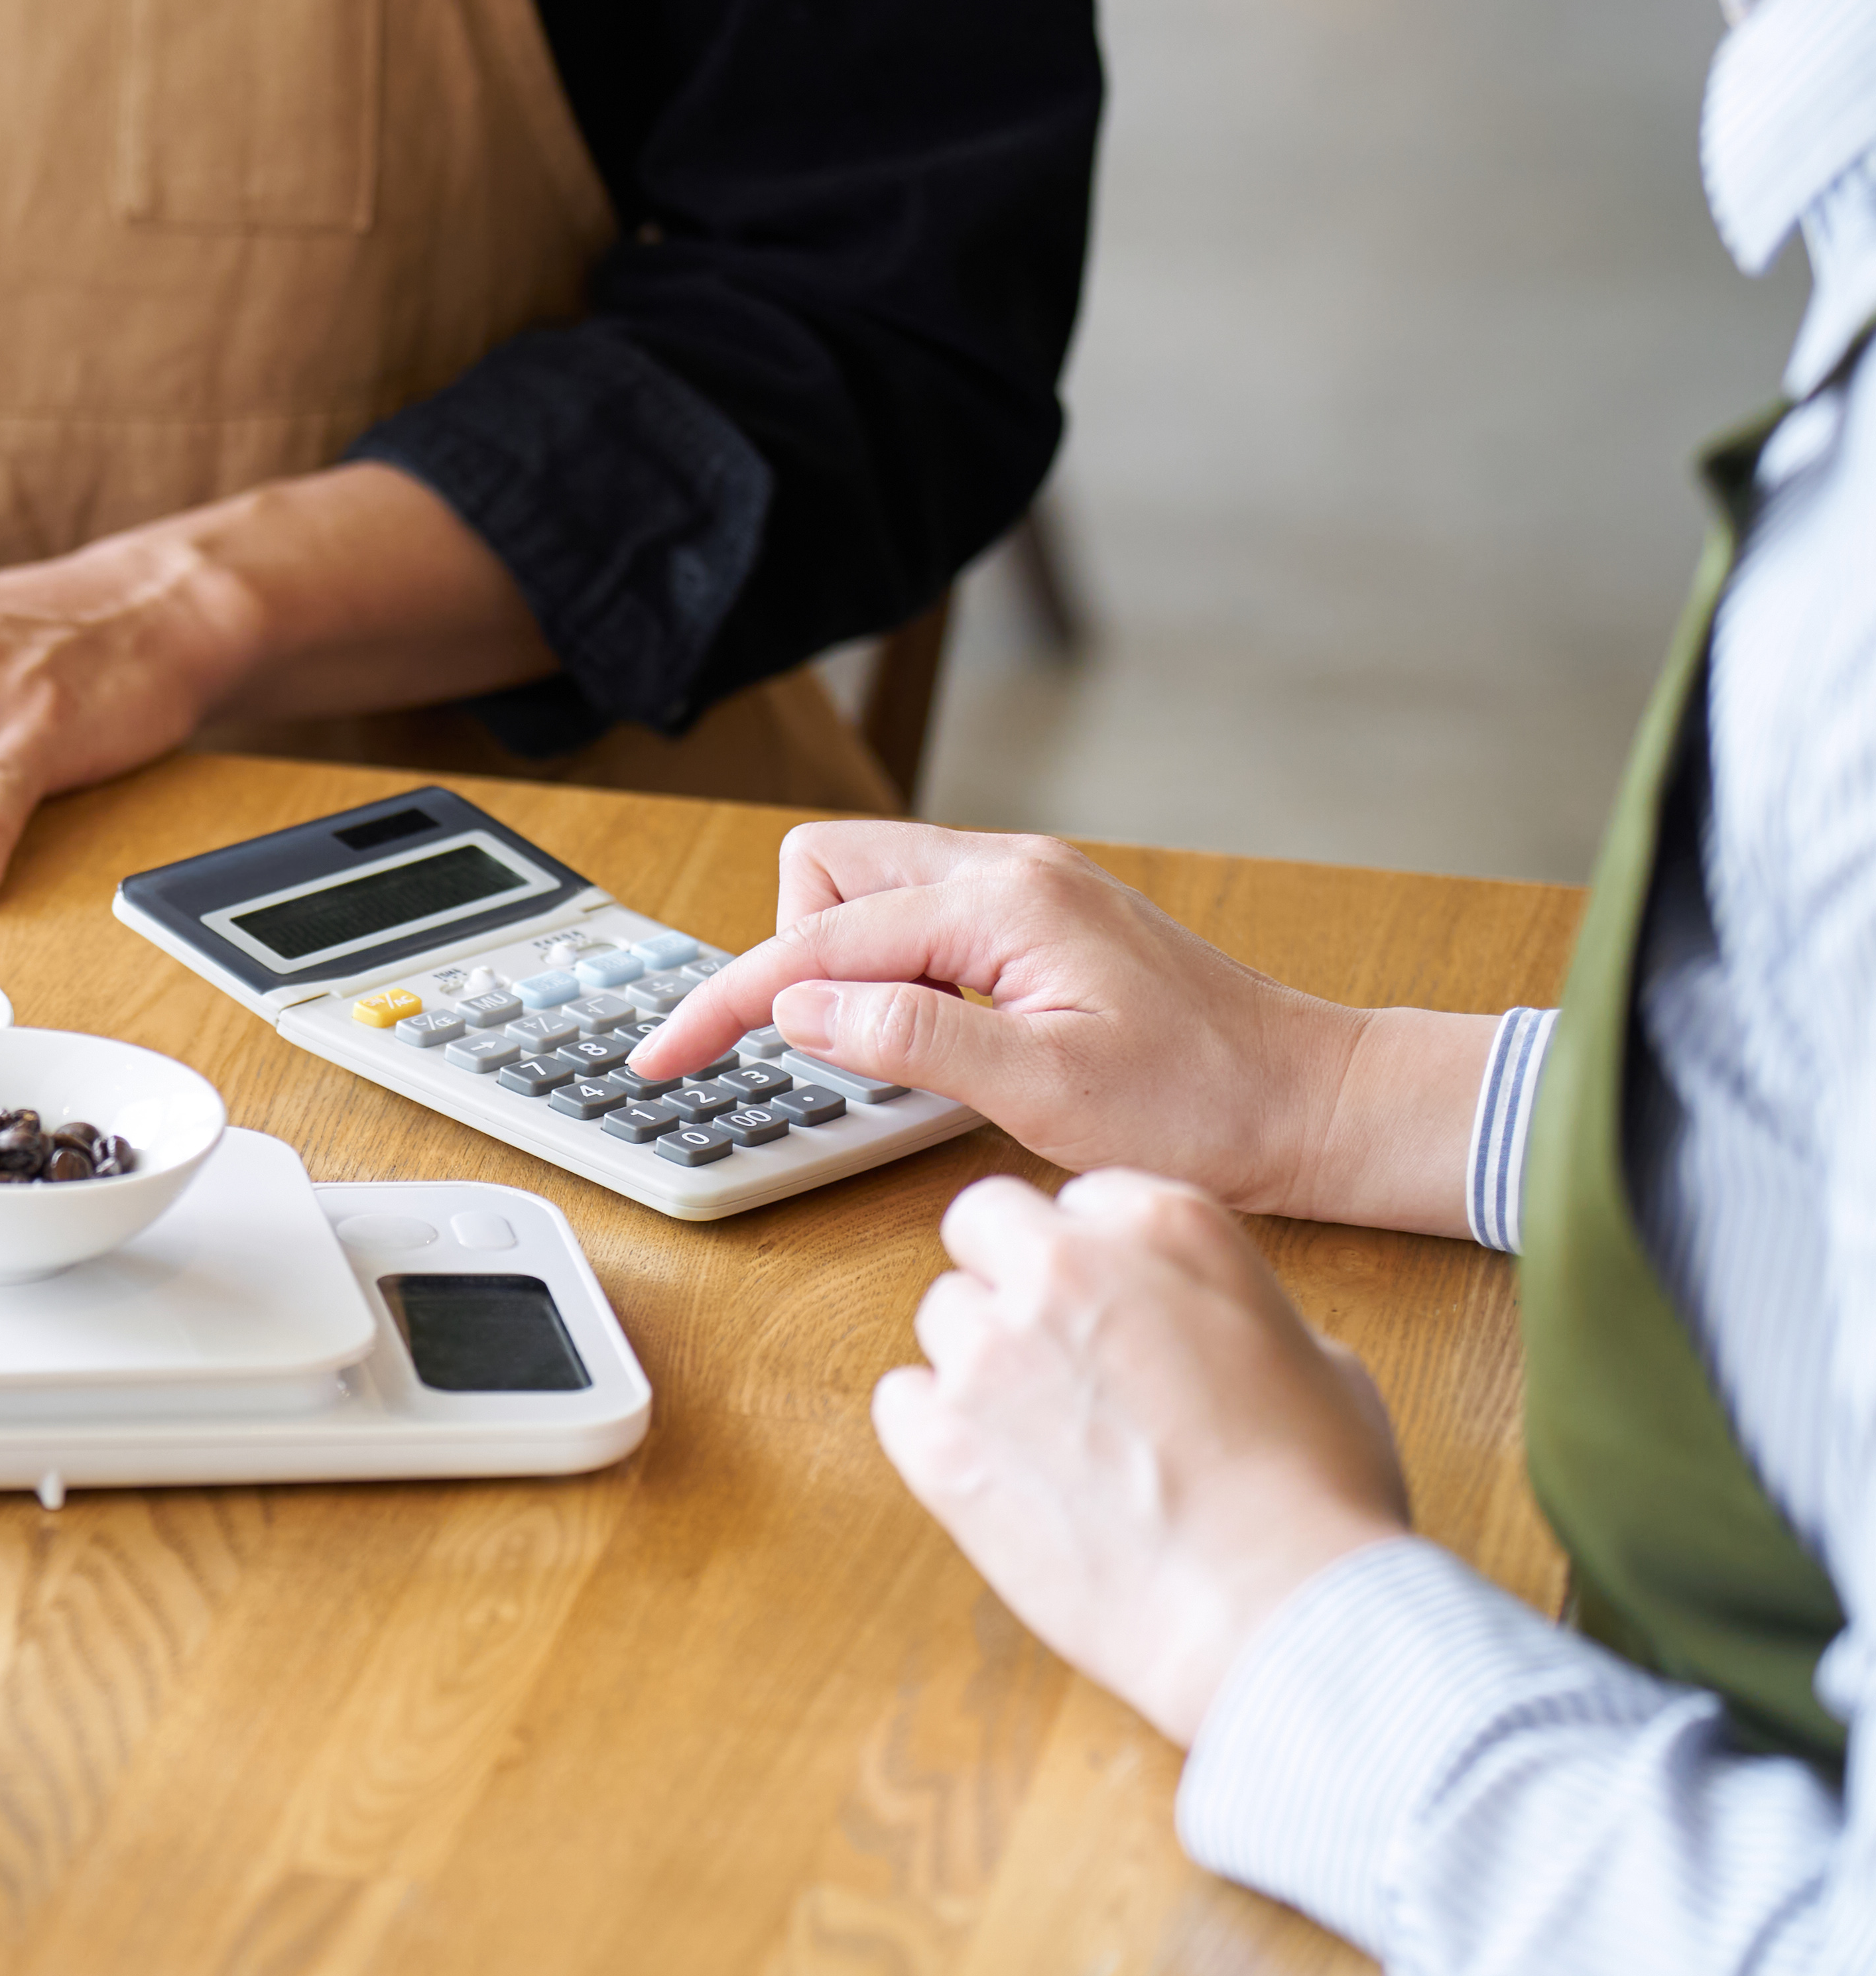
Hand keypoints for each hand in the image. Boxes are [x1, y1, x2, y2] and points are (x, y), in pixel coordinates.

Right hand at [627, 824, 1439, 1223]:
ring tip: (888, 1052)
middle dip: (791, 959)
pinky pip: (917, 914)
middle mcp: (1006, 869)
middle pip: (823, 873)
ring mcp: (1024, 885)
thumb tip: (796, 1009)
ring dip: (841, 964)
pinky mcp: (1038, 914)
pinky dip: (891, 968)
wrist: (1313, 1100)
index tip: (662, 1057)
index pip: (814, 940)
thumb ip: (909, 1040)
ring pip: (865, 886)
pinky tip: (932, 1034)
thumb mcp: (1045, 1092)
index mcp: (1000, 902)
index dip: (726, 1002)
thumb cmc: (1203, 1106)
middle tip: (828, 1055)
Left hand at [883, 1171, 1414, 1745]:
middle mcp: (1063, 1267)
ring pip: (943, 1316)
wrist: (1276, 1605)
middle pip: (983, 1225)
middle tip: (1050, 1351)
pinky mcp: (940, 1439)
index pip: (1079, 1199)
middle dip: (1008, 1275)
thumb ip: (1223, 1313)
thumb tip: (1192, 1331)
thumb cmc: (1315, 1497)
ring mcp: (991, 1352)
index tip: (1106, 1304)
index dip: (1091, 1255)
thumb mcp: (1315, 1359)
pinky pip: (901, 1402)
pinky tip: (998, 1474)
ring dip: (981, 1361)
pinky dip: (936, 1431)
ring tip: (1046, 1436)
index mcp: (1163, 1226)